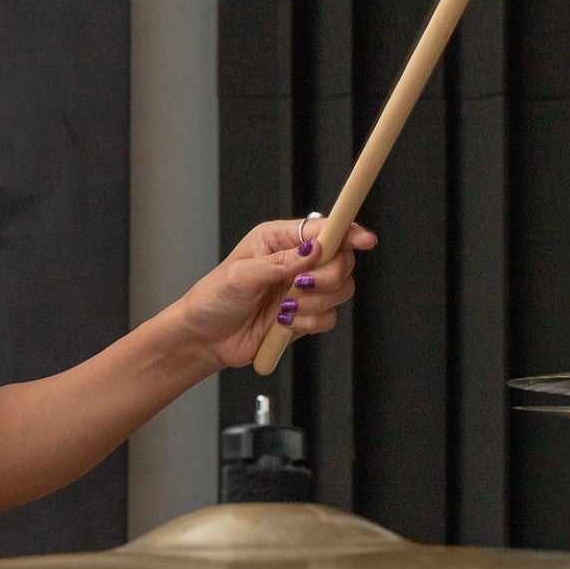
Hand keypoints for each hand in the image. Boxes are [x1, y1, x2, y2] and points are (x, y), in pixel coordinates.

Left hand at [175, 216, 377, 370]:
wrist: (204, 339)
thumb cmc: (213, 299)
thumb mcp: (240, 276)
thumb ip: (280, 263)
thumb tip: (315, 249)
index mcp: (279, 240)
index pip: (323, 229)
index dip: (348, 232)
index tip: (365, 240)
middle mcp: (296, 261)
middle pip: (341, 260)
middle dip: (328, 276)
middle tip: (299, 287)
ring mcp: (303, 290)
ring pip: (341, 290)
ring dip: (316, 302)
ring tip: (283, 308)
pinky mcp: (306, 315)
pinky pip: (329, 317)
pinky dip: (310, 322)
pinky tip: (284, 323)